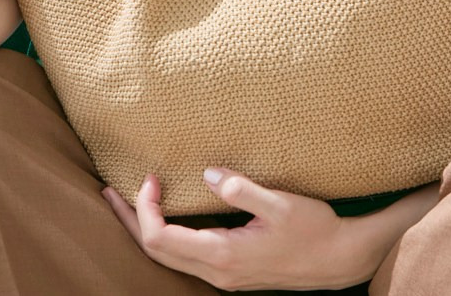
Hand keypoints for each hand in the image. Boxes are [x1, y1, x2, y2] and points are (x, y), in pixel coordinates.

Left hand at [101, 168, 376, 290]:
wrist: (338, 259)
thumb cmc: (313, 229)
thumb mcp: (281, 204)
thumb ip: (242, 189)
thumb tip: (209, 174)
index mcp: (222, 254)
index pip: (161, 239)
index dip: (145, 209)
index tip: (150, 177)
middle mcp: (217, 271)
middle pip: (156, 253)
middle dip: (130, 222)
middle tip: (111, 191)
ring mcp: (223, 275)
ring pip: (168, 258)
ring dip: (145, 230)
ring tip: (131, 202)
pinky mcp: (231, 270)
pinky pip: (185, 257)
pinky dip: (166, 236)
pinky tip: (169, 216)